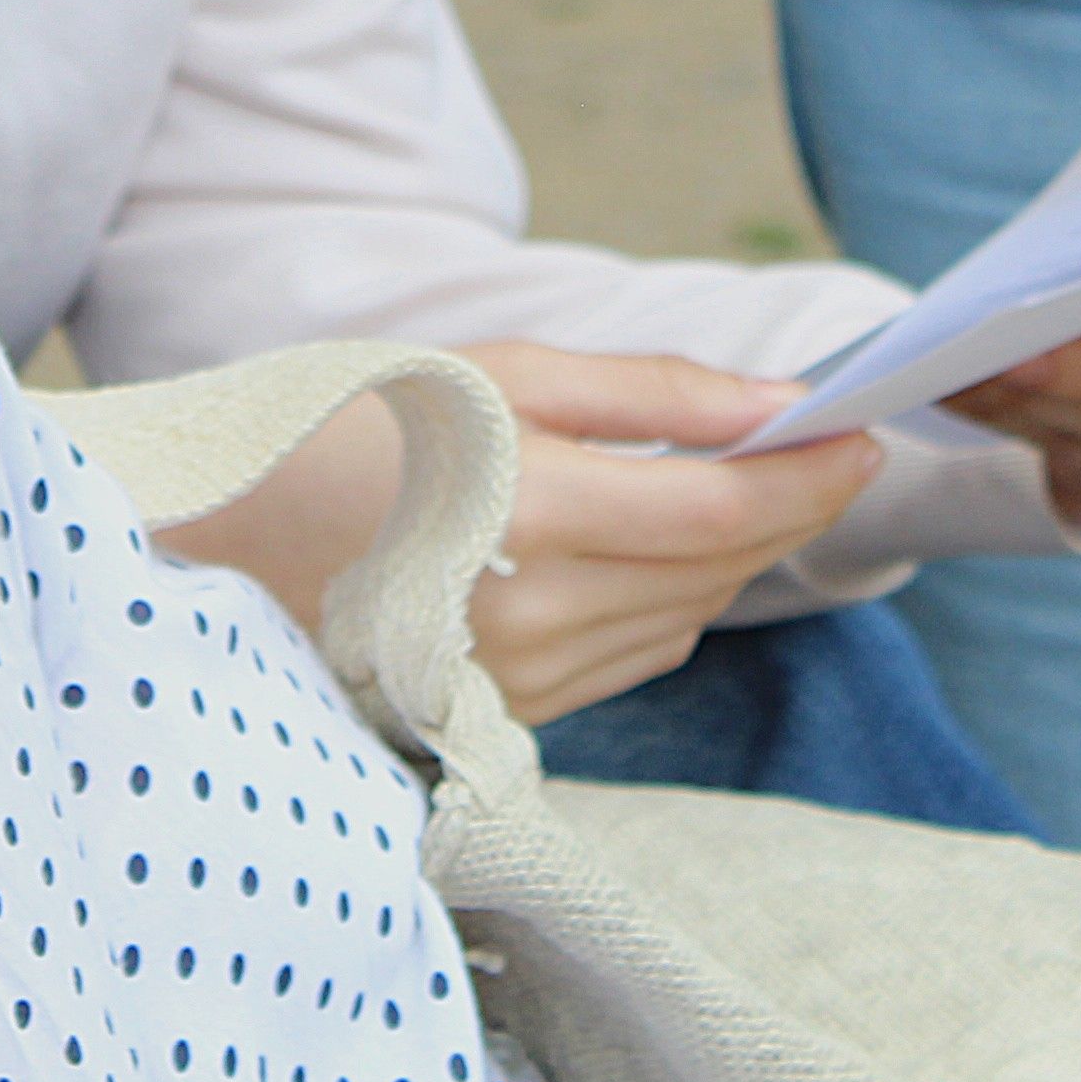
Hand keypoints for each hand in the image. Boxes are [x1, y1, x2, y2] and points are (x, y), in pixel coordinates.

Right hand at [145, 344, 881, 724]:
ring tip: (725, 482)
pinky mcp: (512, 712)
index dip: (810, 477)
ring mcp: (519, 680)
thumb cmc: (350, 428)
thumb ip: (649, 393)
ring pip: (687, 615)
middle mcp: (530, 617)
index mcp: (523, 513)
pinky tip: (645, 544)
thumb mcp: (492, 370)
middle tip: (815, 440)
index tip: (864, 431)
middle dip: (783, 504)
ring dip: (727, 552)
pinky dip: (667, 595)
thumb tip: (782, 407)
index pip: (719, 515)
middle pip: (717, 569)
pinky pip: (636, 651)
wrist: (216, 541)